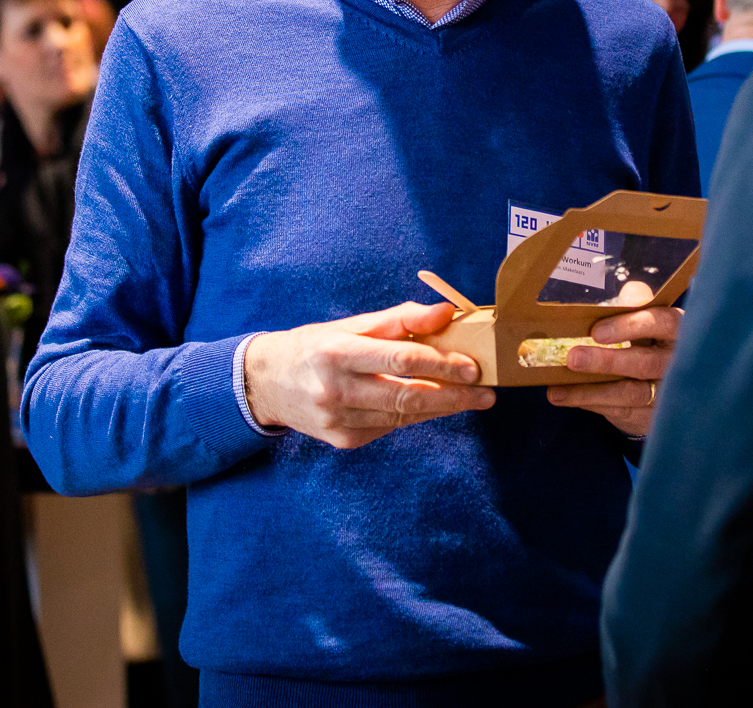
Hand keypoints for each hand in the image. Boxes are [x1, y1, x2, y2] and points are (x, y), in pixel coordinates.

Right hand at [244, 301, 495, 448]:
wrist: (266, 383)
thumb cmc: (315, 346)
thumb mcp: (351, 324)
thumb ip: (400, 319)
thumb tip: (445, 312)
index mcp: (338, 350)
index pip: (400, 359)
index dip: (441, 364)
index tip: (473, 367)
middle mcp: (336, 388)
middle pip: (407, 396)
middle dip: (453, 395)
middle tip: (486, 393)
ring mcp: (338, 420)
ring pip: (402, 416)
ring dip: (441, 408)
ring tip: (472, 399)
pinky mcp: (342, 441)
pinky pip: (389, 427)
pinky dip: (413, 416)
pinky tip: (432, 405)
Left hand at [546, 305, 682, 436]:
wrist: (663, 378)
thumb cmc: (648, 336)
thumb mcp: (645, 316)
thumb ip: (635, 304)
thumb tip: (628, 293)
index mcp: (676, 329)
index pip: (661, 323)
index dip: (630, 326)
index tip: (596, 331)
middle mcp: (676, 362)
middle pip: (645, 363)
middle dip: (607, 362)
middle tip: (573, 358)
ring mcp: (666, 392)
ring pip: (631, 393)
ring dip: (591, 391)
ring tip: (557, 390)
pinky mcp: (652, 415)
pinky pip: (621, 410)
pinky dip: (590, 403)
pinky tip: (564, 397)